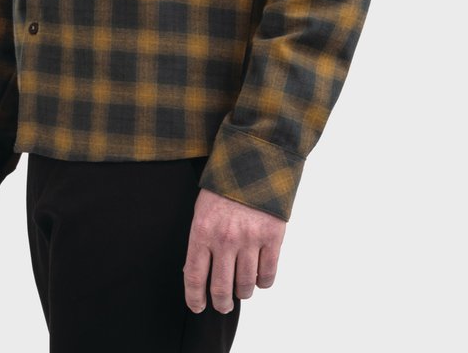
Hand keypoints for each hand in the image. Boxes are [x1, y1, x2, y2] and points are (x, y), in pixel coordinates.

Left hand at [183, 188, 285, 313]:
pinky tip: (259, 278)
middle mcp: (225, 239)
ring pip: (246, 286)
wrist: (253, 161)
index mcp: (202, 230)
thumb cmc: (223, 187)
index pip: (195, 277)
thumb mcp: (202, 210)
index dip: (195, 298)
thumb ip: (201, 241)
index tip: (197, 307)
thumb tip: (198, 276)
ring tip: (242, 288)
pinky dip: (263, 283)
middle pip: (222, 289)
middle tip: (223, 305)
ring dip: (243, 293)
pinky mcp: (272, 237)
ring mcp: (250, 239)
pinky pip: (268, 275)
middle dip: (221, 303)